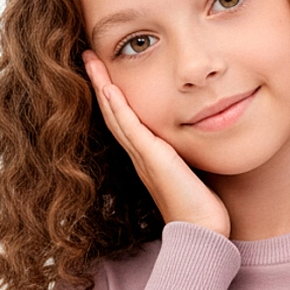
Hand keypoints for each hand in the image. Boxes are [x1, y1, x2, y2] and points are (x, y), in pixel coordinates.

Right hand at [81, 50, 231, 236]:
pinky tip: (108, 88)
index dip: (113, 95)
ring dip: (102, 87)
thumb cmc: (200, 210)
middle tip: (88, 57)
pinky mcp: (153, 160)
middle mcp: (140, 156)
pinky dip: (118, 108)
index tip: (104, 72)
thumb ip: (186, 157)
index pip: (125, 120)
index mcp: (147, 158)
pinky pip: (131, 128)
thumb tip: (194, 143)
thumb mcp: (191, 174)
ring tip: (91, 61)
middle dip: (100, 83)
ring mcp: (143, 158)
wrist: (201, 233)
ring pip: (116, 116)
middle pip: (113, 113)